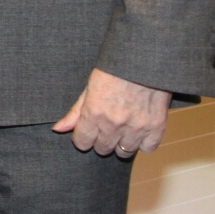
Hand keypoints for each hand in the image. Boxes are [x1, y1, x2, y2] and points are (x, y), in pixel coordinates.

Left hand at [52, 68, 170, 157]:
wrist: (143, 61)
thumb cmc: (114, 72)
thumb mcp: (89, 88)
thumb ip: (75, 112)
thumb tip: (58, 129)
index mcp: (94, 113)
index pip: (82, 142)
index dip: (83, 138)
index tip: (88, 132)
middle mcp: (114, 123)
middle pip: (102, 149)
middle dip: (102, 140)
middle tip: (107, 126)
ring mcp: (136, 127)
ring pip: (123, 152)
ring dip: (121, 143)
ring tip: (123, 129)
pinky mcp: (156, 128)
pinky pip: (147, 149)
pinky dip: (143, 143)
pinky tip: (139, 131)